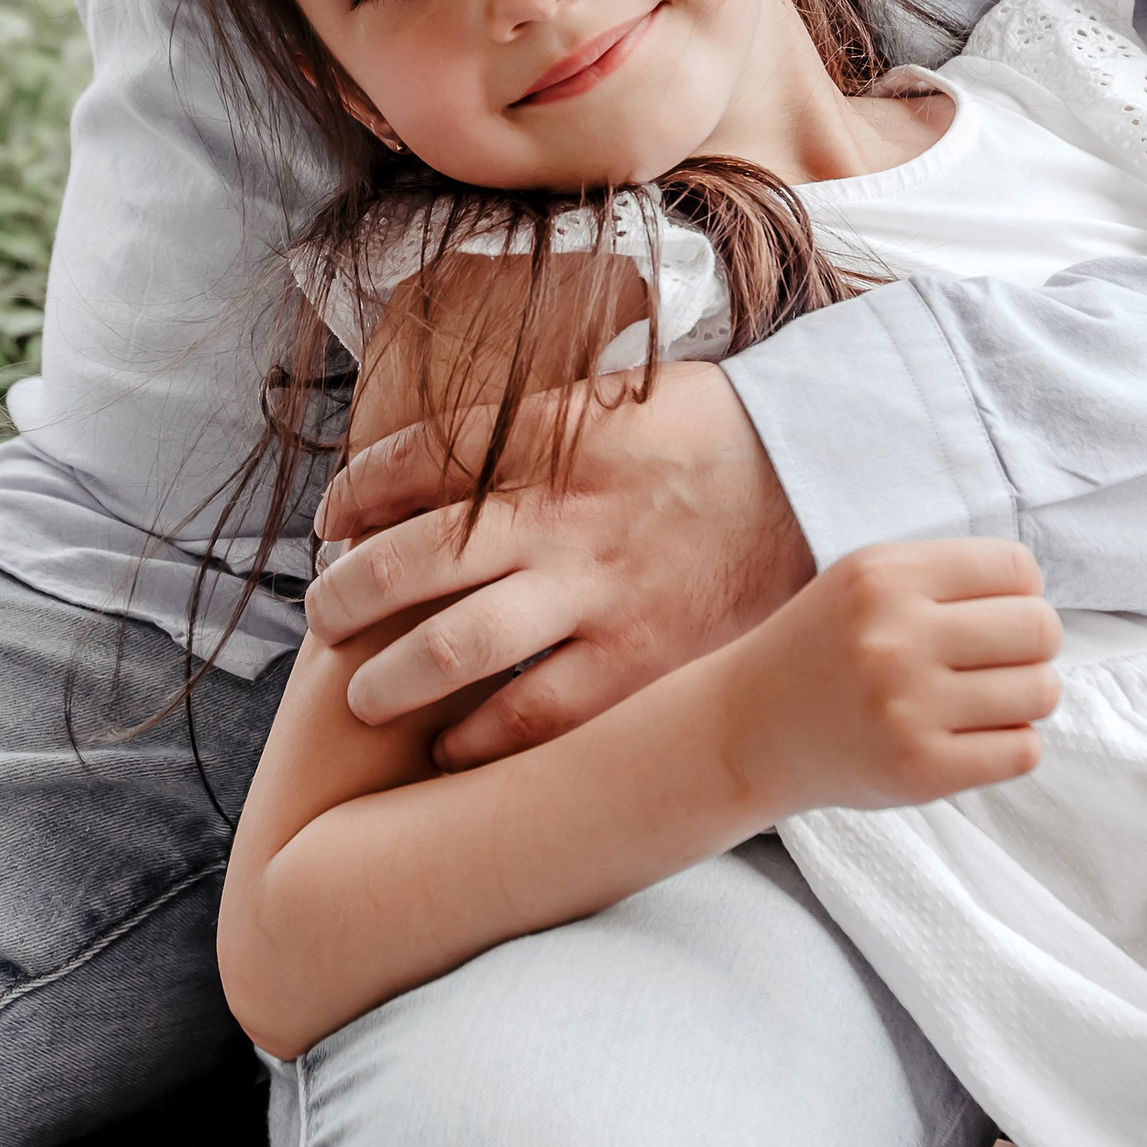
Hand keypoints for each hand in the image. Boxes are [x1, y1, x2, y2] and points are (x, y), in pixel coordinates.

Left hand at [308, 361, 811, 764]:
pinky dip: (478, 740)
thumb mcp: (619, 398)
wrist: (824, 482)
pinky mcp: (639, 664)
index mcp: (553, 439)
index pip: (415, 461)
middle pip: (411, 561)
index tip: (329, 520)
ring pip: (455, 650)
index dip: (353, 494)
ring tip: (362, 693)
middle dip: (346, 594)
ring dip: (388, 678)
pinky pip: (534, 717)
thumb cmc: (713, 438)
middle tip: (322, 614)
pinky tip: (448, 749)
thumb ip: (530, 427)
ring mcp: (598, 597)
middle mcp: (562, 517)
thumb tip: (438, 455)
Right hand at [714, 540, 1060, 817]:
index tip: (996, 614)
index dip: (1022, 592)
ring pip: (1041, 691)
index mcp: (886, 577)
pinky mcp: (919, 771)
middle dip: (1033, 644)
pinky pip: (1023, 751)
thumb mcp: (868, 579)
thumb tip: (1041, 601)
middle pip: (1040, 629)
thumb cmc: (826, 647)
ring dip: (1026, 696)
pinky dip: (1011, 743)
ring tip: (984, 698)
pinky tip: (972, 735)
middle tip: (999, 659)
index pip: (1018, 569)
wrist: (750, 728)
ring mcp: (908, 708)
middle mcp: (896, 638)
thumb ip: (948, 577)